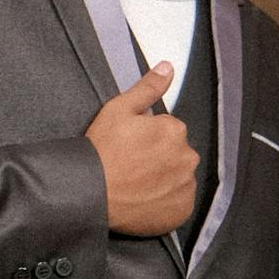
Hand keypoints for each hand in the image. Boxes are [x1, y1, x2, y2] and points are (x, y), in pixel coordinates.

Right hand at [88, 67, 198, 234]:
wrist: (91, 193)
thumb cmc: (102, 151)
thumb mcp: (118, 109)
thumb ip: (147, 88)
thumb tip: (167, 68)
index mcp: (175, 130)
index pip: (168, 130)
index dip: (148, 137)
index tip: (131, 146)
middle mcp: (187, 157)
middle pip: (176, 153)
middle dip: (160, 157)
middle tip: (133, 165)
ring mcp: (186, 186)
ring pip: (179, 177)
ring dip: (165, 179)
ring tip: (138, 184)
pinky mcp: (181, 210)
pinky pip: (179, 202)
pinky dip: (166, 201)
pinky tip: (145, 198)